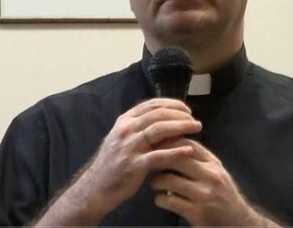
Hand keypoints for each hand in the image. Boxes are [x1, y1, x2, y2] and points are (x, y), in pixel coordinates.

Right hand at [77, 98, 201, 218]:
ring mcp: (129, 147)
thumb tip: (164, 117)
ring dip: (181, 127)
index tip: (186, 110)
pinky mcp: (134, 165)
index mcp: (125, 120)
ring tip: (196, 128)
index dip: (172, 104)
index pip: (152, 104)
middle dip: (180, 115)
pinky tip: (189, 151)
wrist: (96, 188)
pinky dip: (176, 152)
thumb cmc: (113, 162)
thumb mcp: (122, 137)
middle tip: (195, 121)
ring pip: (159, 129)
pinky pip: (159, 156)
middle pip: (158, 114)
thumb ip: (139, 127)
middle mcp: (126, 130)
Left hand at [150, 139, 279, 225]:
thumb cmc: (221, 192)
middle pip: (175, 159)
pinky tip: (162, 198)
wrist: (236, 220)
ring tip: (156, 182)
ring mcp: (203, 194)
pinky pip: (167, 200)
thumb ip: (197, 157)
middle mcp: (210, 176)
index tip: (155, 143)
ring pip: (167, 180)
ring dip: (156, 181)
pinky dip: (160, 199)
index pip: (187, 144)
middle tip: (150, 163)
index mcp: (213, 163)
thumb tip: (172, 140)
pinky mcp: (196, 212)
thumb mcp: (215, 170)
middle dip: (158, 160)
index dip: (167, 141)